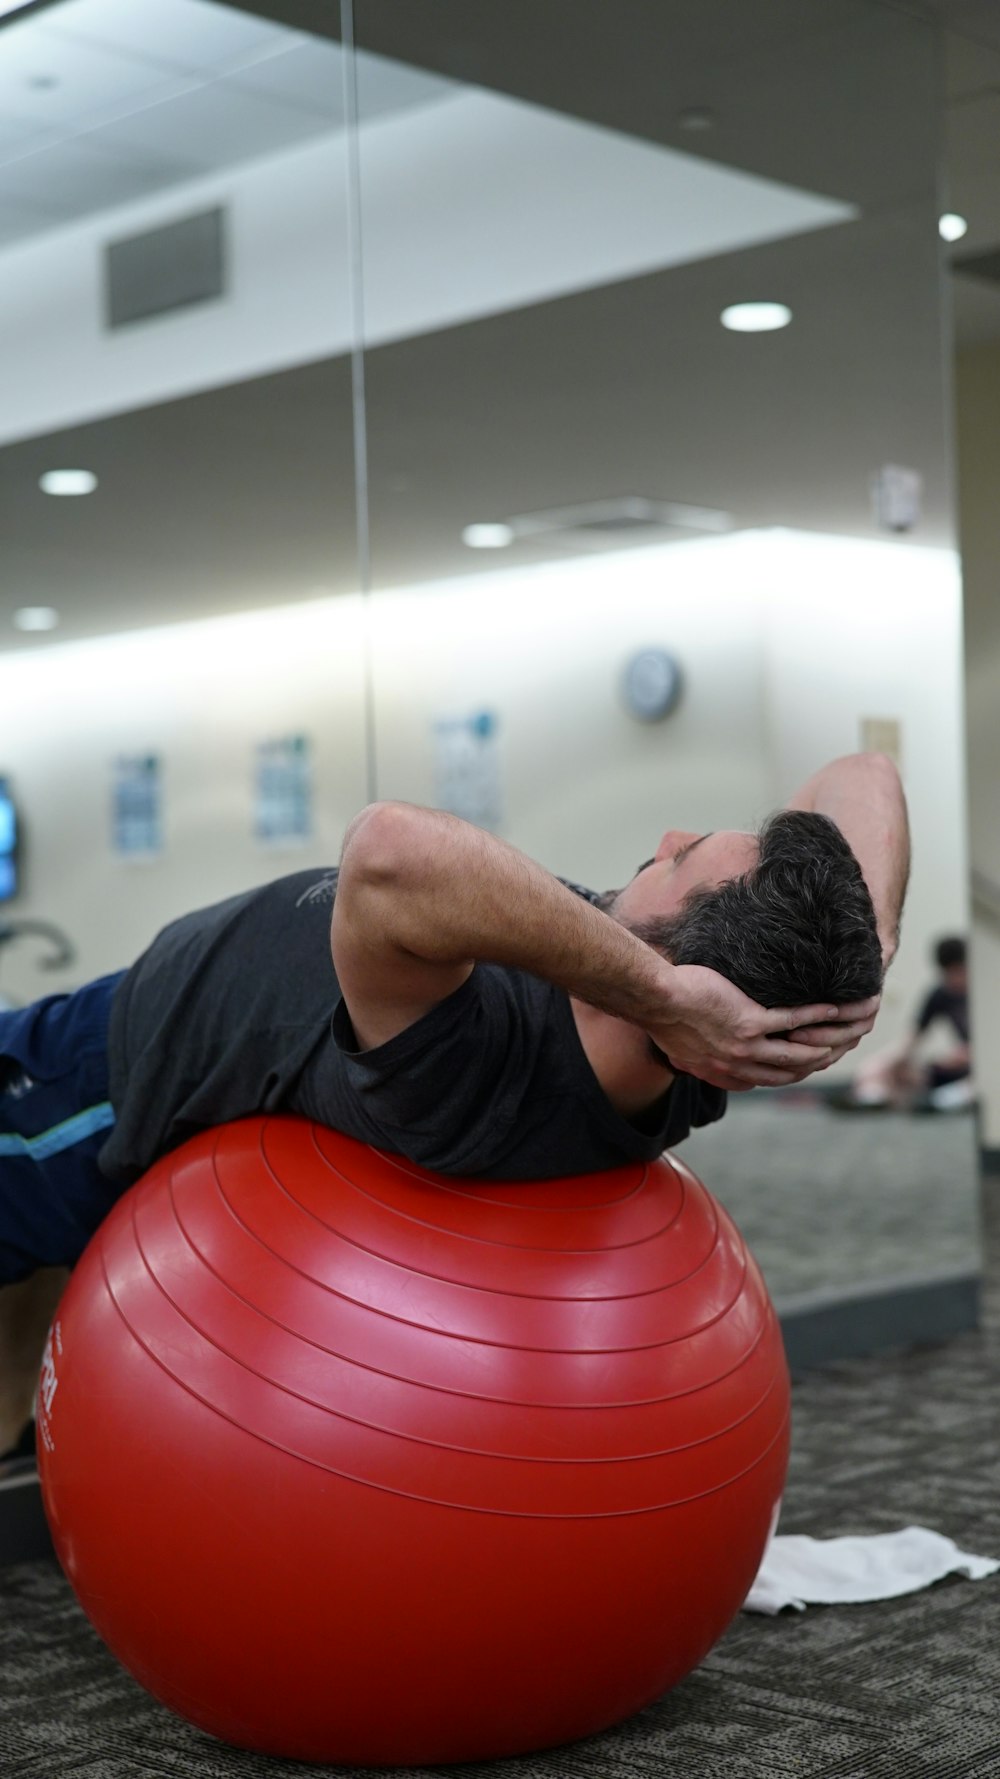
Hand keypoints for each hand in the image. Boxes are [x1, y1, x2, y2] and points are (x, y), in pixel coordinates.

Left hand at [648, 967, 879, 1090]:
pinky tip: (832, 1007)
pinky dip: (816, 1014)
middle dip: (816, 1062)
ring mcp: (747, 1046)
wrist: (656, 999)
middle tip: (835, 1049)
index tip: (802, 1065)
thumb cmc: (662, 1016)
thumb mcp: (677, 1051)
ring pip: (798, 1052)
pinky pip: (793, 1020)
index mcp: (721, 1073)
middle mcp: (737, 1065)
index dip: (787, 1075)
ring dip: (825, 1042)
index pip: (763, 1081)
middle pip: (788, 1071)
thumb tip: (687, 1066)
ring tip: (844, 1030)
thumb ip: (693, 1061)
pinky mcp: (751, 1022)